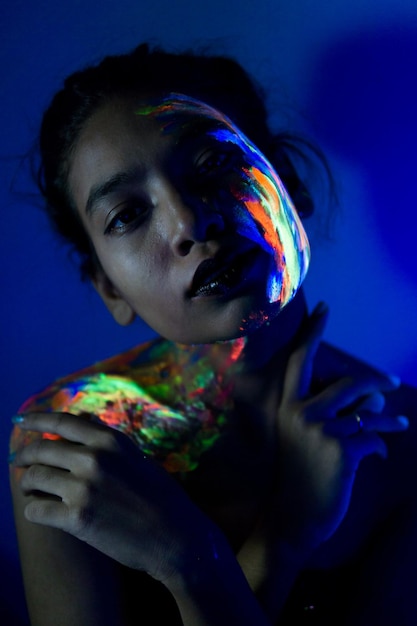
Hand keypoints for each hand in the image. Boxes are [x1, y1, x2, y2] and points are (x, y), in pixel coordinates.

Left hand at [12, 413, 211, 582]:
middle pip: (41, 448)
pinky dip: (34, 509)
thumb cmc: (160, 497)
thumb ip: (107, 439)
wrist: (176, 537)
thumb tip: (82, 418)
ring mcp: (84, 488)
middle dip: (23, 455)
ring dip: (27, 484)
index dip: (35, 419)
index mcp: (110, 440)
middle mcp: (94, 458)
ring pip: (33, 477)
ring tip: (31, 489)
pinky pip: (36, 509)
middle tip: (17, 462)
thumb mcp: (136, 456)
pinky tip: (41, 511)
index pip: (62, 421)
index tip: (18, 420)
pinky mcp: (77, 518)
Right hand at [272, 302, 407, 553]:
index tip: (324, 308)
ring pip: (368, 411)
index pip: (300, 360)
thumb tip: (370, 397)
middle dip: (377, 384)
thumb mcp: (302, 436)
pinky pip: (374, 437)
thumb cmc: (300, 472)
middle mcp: (302, 413)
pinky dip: (382, 446)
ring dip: (389, 419)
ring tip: (401, 425)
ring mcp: (322, 431)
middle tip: (393, 385)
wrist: (295, 514)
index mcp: (288, 406)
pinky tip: (381, 455)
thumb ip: (326, 412)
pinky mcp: (342, 450)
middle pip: (350, 383)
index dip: (312, 333)